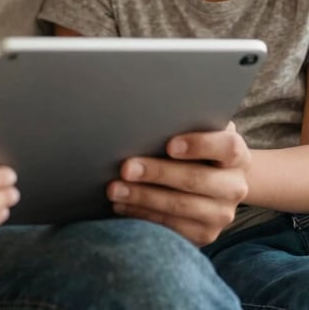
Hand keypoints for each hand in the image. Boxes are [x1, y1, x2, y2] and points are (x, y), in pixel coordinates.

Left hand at [107, 122, 250, 244]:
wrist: (219, 183)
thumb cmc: (198, 148)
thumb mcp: (200, 132)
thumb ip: (186, 124)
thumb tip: (149, 117)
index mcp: (237, 156)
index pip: (227, 147)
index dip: (199, 145)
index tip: (169, 145)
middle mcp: (235, 187)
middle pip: (196, 179)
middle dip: (157, 173)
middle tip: (125, 168)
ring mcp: (222, 215)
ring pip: (181, 207)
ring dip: (143, 198)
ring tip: (114, 189)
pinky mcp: (206, 234)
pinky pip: (173, 228)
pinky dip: (144, 216)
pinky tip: (122, 205)